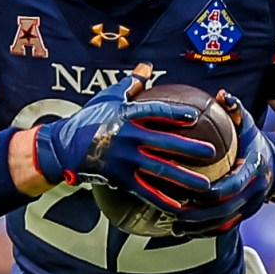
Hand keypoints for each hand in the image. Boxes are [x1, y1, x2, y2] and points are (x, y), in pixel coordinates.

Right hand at [37, 70, 228, 205]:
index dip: (175, 114)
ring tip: (205, 185)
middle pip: (164, 143)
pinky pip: (144, 190)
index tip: (194, 117)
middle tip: (211, 153)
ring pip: (159, 170)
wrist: (63, 147)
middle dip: (189, 148)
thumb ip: (131, 83)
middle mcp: (128, 138)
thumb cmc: (89, 120)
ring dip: (184, 178)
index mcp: (127, 116)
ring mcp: (124, 159)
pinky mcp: (120, 177)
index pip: (155, 112)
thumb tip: (147, 67)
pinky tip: (179, 206)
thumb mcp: (108, 98)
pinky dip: (162, 199)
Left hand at [168, 91, 274, 232]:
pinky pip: (224, 228)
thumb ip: (235, 110)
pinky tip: (183, 230)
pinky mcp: (244, 216)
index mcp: (253, 170)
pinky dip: (204, 231)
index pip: (232, 185)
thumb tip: (223, 95)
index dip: (211, 191)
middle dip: (199, 213)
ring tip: (175, 225)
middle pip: (225, 210)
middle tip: (174, 211)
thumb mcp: (247, 123)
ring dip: (199, 227)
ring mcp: (250, 207)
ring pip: (224, 223)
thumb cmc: (252, 140)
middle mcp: (254, 192)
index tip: (189, 190)